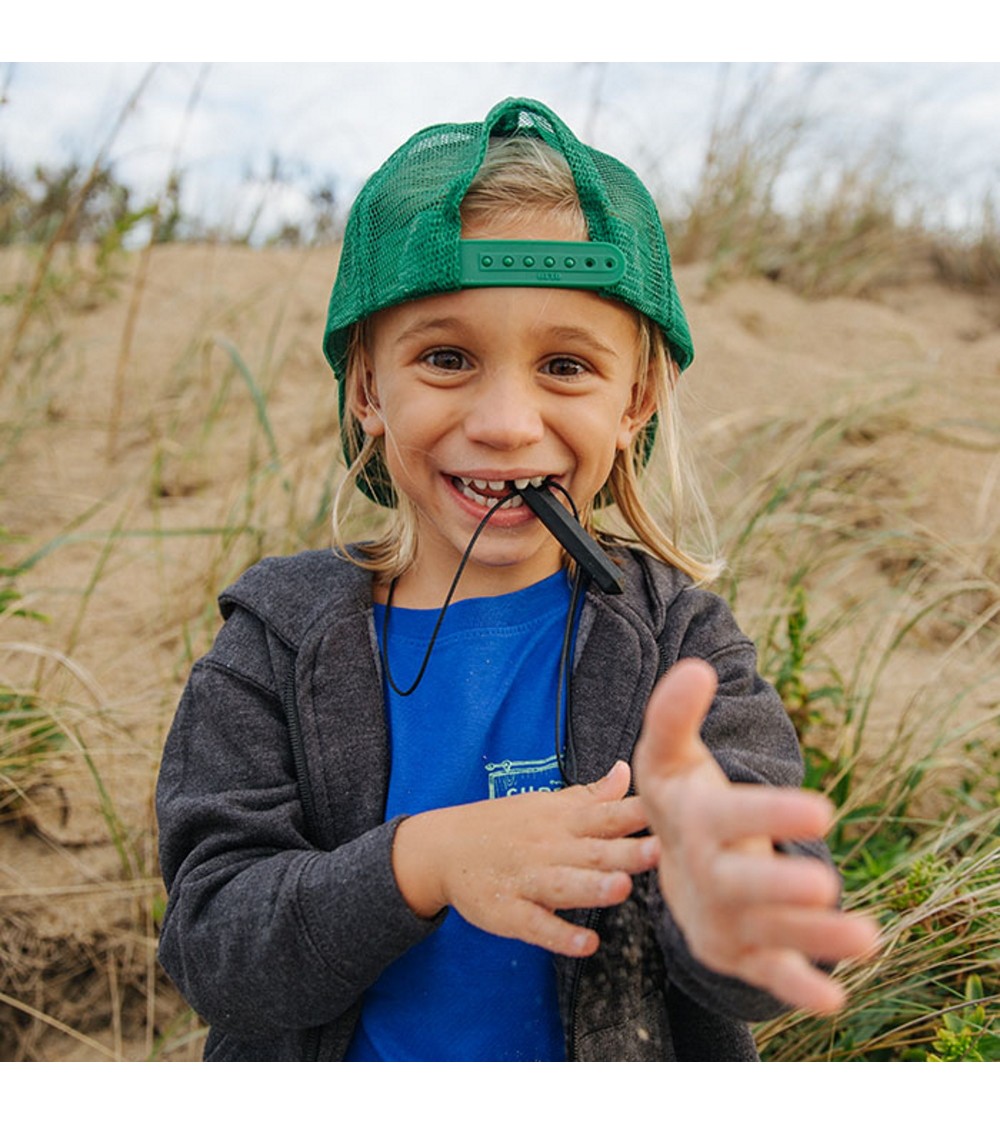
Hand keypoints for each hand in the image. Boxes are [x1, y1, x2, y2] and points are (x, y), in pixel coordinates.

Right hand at [392, 760, 658, 956]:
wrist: (441, 847)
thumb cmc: (504, 825)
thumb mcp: (547, 804)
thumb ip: (591, 795)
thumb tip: (626, 771)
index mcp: (562, 820)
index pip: (605, 814)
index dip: (637, 814)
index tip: (670, 810)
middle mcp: (548, 847)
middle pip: (591, 850)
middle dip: (625, 851)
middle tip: (660, 850)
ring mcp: (526, 879)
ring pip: (564, 885)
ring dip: (593, 887)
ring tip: (622, 890)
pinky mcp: (507, 911)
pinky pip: (536, 925)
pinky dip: (560, 935)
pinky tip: (585, 943)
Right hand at [633, 659, 878, 1013]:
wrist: (667, 866)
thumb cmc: (681, 799)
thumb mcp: (669, 756)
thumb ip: (675, 714)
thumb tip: (696, 669)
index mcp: (693, 824)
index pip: (729, 818)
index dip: (770, 813)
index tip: (823, 805)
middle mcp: (705, 874)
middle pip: (738, 884)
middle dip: (778, 885)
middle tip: (825, 882)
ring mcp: (723, 918)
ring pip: (767, 933)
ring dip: (813, 937)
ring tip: (866, 934)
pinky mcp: (741, 952)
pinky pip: (768, 972)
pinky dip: (797, 987)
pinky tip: (834, 995)